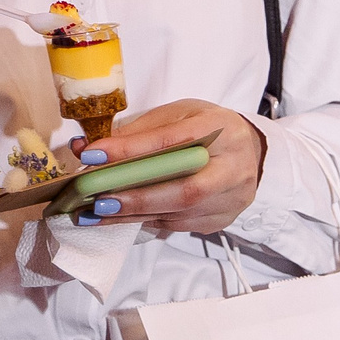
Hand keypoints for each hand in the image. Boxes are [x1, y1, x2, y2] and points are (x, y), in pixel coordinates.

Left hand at [77, 98, 266, 233]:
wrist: (250, 151)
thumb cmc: (206, 128)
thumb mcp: (178, 114)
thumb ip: (140, 131)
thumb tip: (90, 148)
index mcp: (220, 127)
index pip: (171, 140)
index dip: (130, 149)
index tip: (93, 154)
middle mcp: (233, 165)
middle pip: (185, 189)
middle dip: (136, 197)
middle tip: (97, 199)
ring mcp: (233, 196)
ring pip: (181, 213)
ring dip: (134, 215)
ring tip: (98, 213)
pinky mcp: (225, 218)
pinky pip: (182, 225)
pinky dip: (150, 221)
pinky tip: (124, 217)